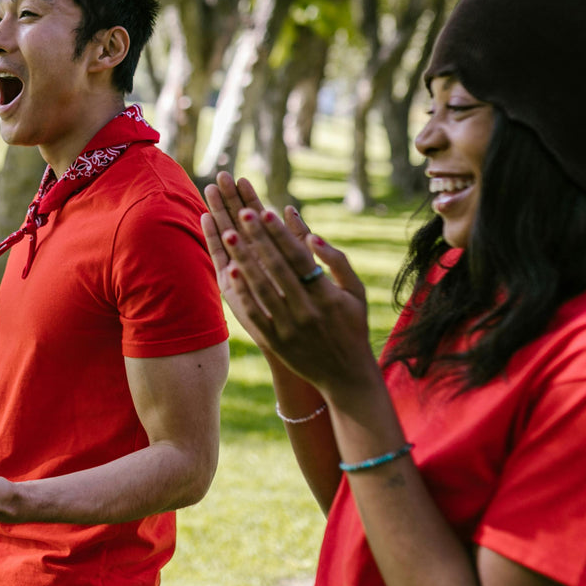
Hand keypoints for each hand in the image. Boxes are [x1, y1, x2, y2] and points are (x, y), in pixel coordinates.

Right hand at [202, 172, 311, 283]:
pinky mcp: (226, 282)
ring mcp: (237, 266)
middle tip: (222, 175)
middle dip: (229, 198)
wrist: (290, 328)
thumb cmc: (302, 292)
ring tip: (211, 188)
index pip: (257, 216)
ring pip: (225, 232)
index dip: (249, 197)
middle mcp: (251, 253)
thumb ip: (297, 235)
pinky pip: (218, 255)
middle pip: (238, 220)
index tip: (242, 179)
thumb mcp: (303, 260)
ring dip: (218, 210)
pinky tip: (206, 216)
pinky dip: (211, 236)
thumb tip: (288, 208)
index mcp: (269, 246)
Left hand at [206, 186, 376, 402]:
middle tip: (241, 213)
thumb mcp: (356, 293)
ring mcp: (289, 327)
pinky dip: (243, 292)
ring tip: (229, 234)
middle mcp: (307, 310)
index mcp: (327, 296)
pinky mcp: (275, 341)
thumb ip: (337, 261)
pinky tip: (230, 271)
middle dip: (259, 239)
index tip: (265, 211)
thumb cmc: (352, 326)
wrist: (345, 375)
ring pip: (262, 289)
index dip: (281, 235)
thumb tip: (313, 236)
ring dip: (244, 260)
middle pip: (277, 269)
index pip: (300, 258)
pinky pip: (255, 314)